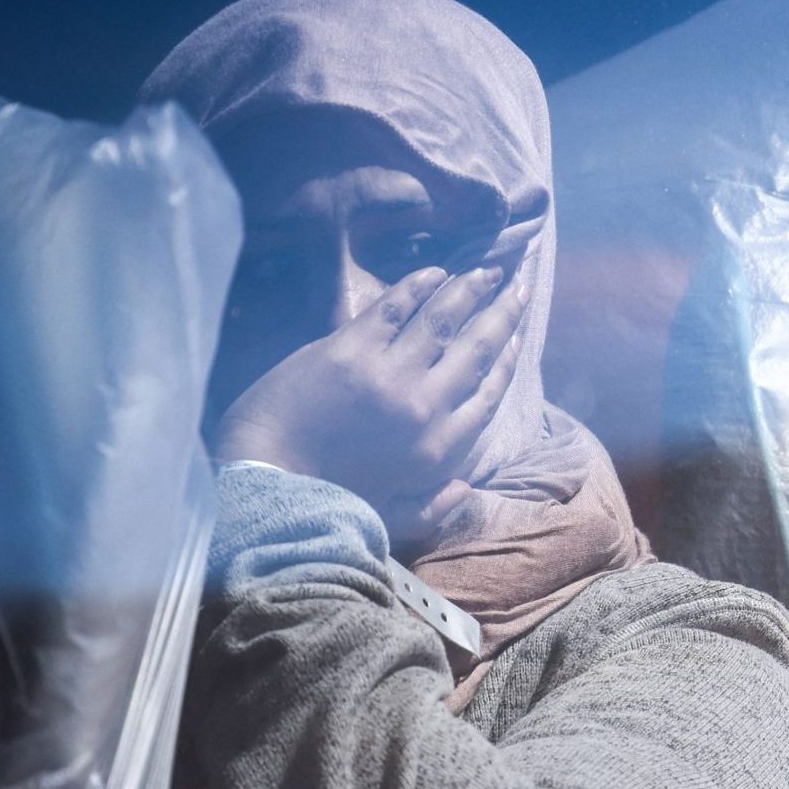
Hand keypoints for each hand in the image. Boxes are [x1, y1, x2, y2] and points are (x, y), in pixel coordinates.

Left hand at [215, 264, 526, 546]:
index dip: (509, 357)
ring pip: (444, 319)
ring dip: (470, 288)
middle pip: (477, 347)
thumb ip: (434, 507)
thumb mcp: (392, 519)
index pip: (490, 391)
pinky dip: (418, 285)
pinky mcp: (351, 348)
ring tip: (488, 269)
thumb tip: (464, 488)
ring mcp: (390, 372)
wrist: (266, 477)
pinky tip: (434, 272)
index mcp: (440, 447)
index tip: (520, 333)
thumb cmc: (328, 501)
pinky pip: (395, 306)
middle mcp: (426, 404)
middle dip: (504, 311)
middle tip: (521, 283)